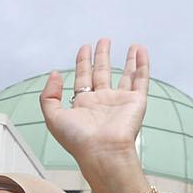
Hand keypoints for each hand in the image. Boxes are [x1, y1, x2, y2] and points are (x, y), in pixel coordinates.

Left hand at [40, 38, 154, 192]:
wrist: (103, 152)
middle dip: (102, 56)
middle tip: (104, 41)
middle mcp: (102, 102)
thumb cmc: (78, 140)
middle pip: (102, 73)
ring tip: (131, 46)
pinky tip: (141, 51)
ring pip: (125, 75)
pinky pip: (141, 80)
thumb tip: (55, 73)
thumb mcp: (53, 117)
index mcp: (83, 105)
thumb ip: (49, 95)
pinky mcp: (136, 102)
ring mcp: (120, 101)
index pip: (83, 77)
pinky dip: (142, 65)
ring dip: (128, 60)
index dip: (83, 62)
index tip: (84, 47)